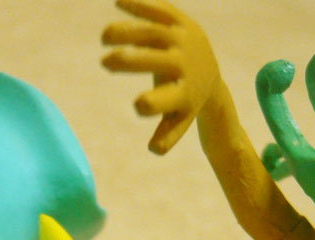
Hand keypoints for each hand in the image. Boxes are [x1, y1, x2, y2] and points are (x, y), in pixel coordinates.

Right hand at [102, 0, 218, 153]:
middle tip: (105, 62)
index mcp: (185, 94)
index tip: (137, 105)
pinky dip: (139, 4)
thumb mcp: (178, 121)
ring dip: (128, 32)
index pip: (168, 99)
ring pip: (155, 32)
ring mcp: (183, 39)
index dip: (154, 103)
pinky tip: (117, 1)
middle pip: (158, 61)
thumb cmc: (185, 104)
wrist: (210, 74)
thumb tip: (153, 150)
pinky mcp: (179, 21)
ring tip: (104, 37)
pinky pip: (159, 10)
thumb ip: (167, 136)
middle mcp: (185, 64)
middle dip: (132, 62)